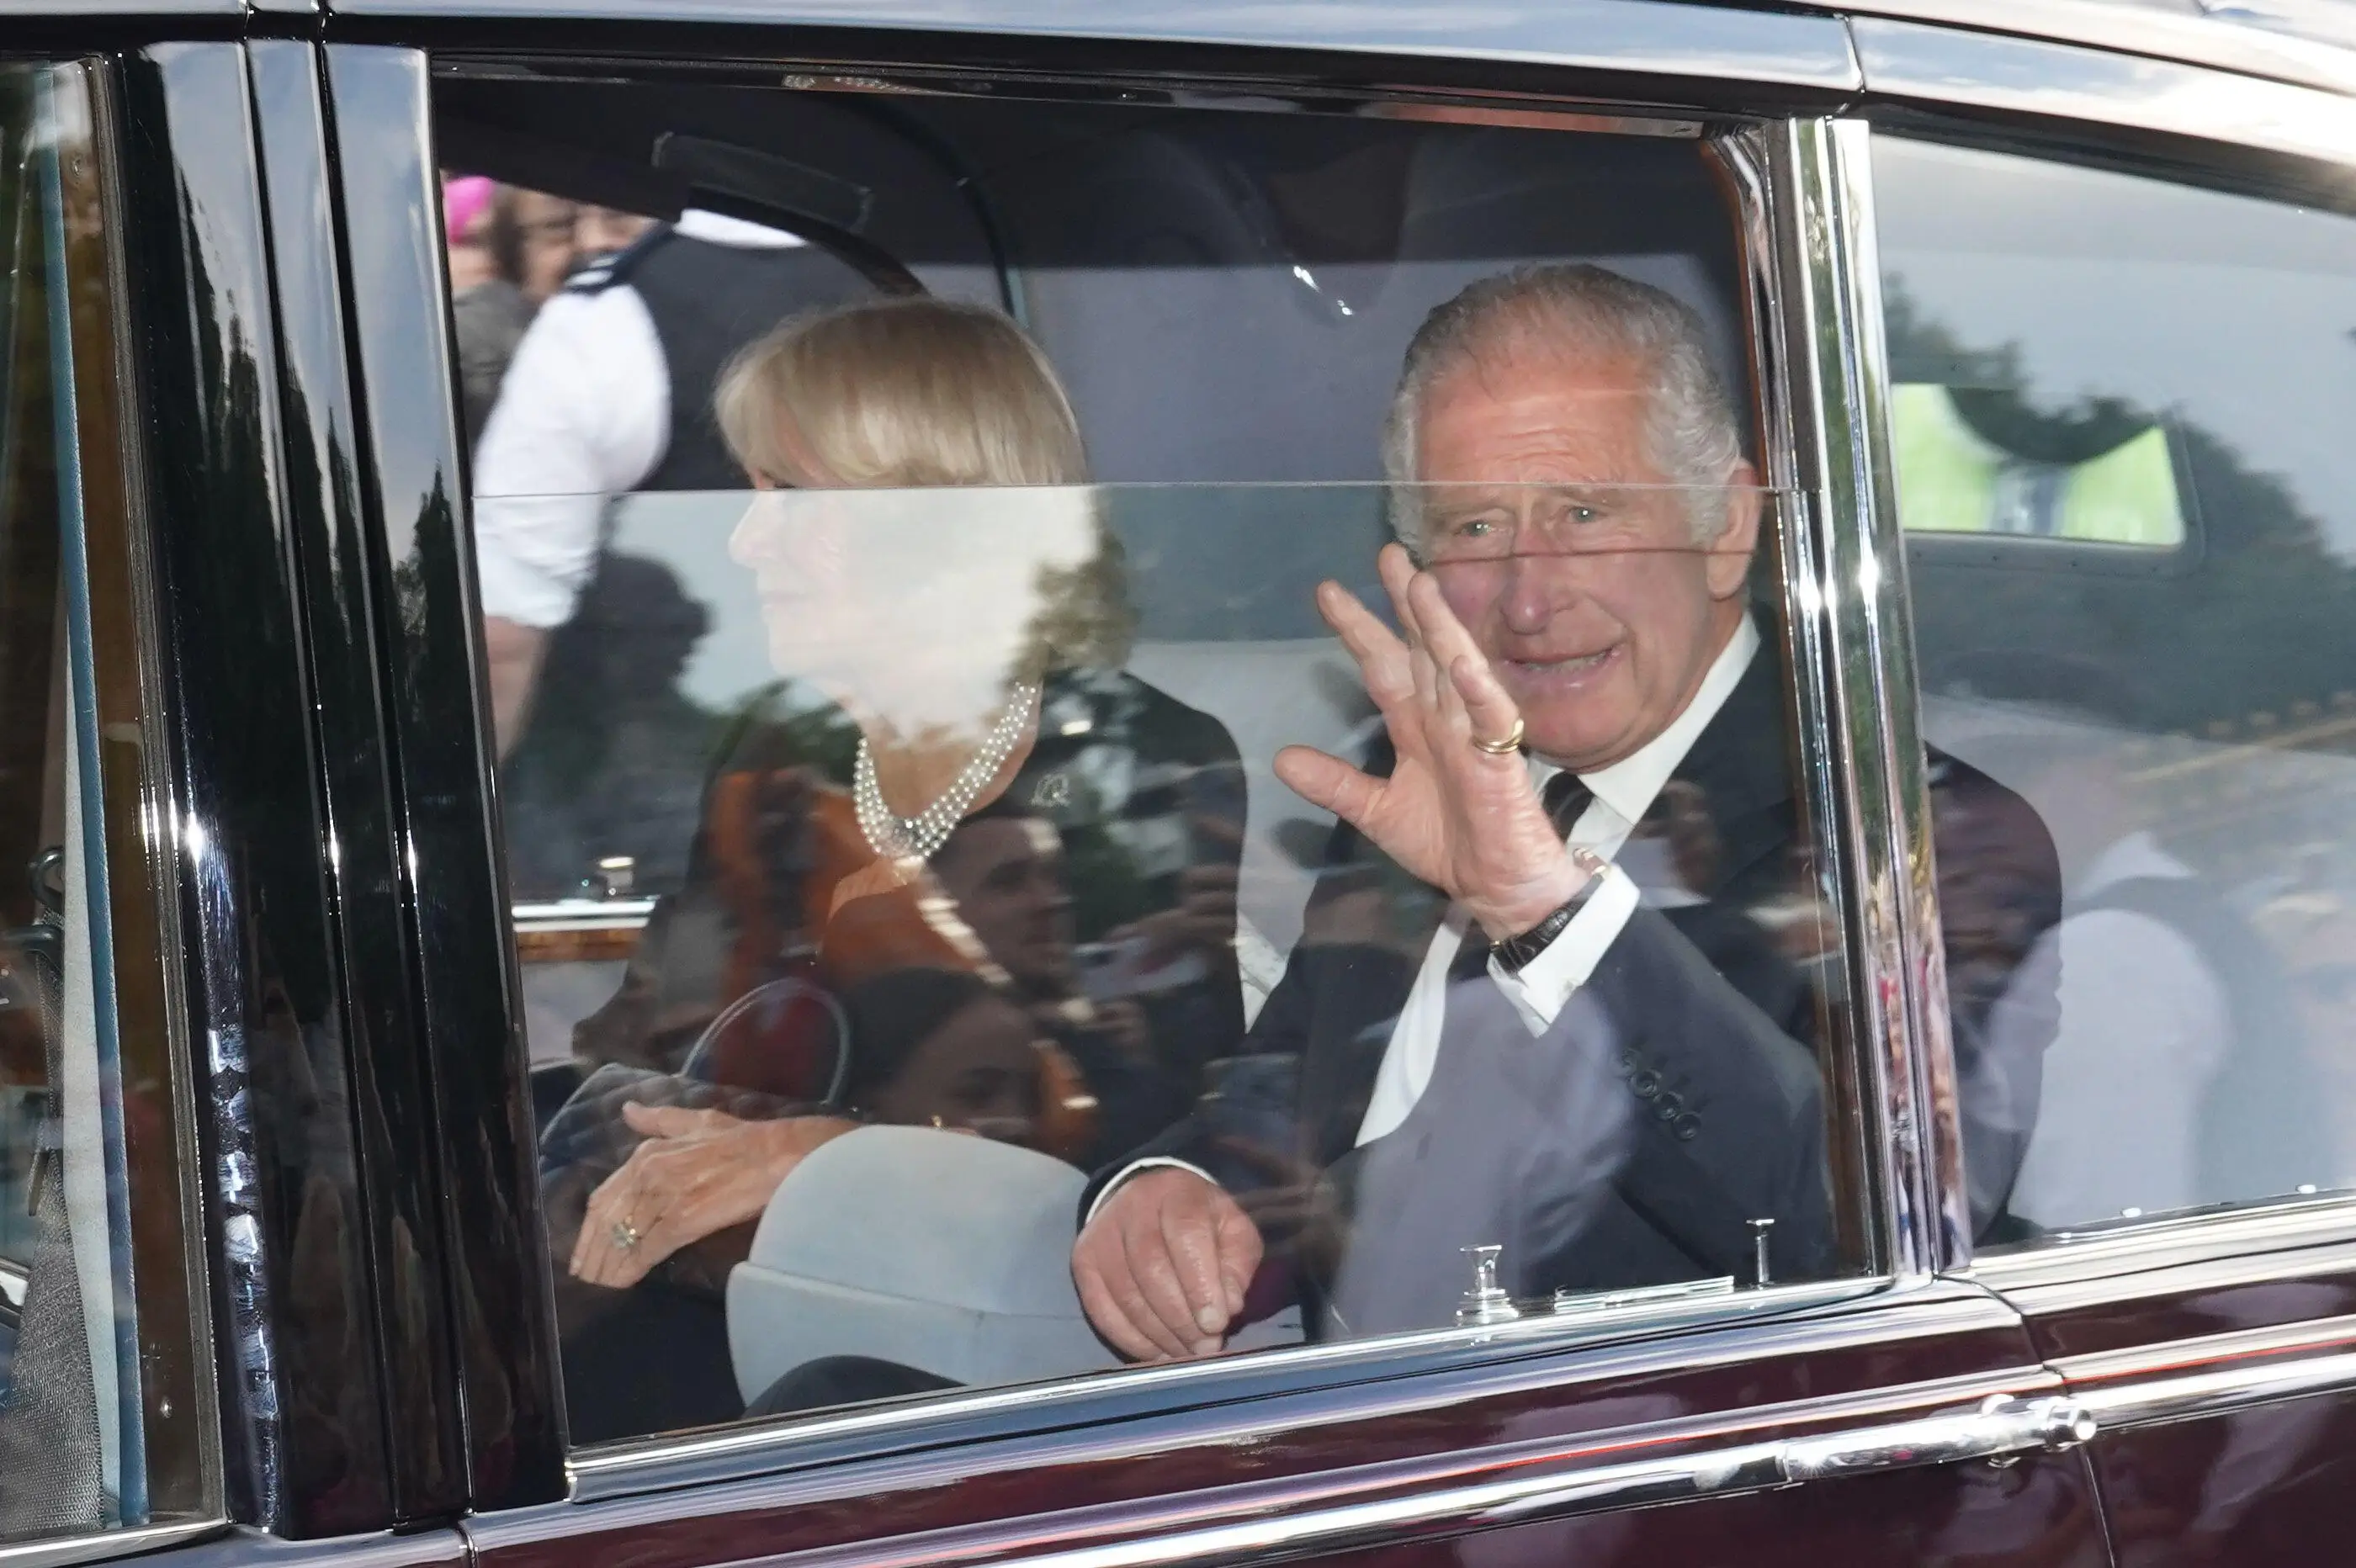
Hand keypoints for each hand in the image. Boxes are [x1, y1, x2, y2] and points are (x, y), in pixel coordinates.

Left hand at [570, 1105, 856, 1288]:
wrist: (780, 1156)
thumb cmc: (744, 1140)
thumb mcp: (698, 1121)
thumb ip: (660, 1121)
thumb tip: (628, 1111)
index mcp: (648, 1152)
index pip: (604, 1196)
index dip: (589, 1228)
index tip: (583, 1251)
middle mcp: (648, 1173)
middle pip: (607, 1221)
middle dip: (592, 1252)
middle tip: (584, 1278)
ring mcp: (664, 1197)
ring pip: (623, 1238)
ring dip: (608, 1265)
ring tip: (600, 1286)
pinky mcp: (683, 1221)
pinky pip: (648, 1250)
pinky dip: (631, 1269)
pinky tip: (624, 1283)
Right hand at [1072, 1167, 1260, 1361]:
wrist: (1152, 1203)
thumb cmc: (1202, 1223)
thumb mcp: (1233, 1231)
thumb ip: (1237, 1265)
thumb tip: (1230, 1305)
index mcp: (1177, 1193)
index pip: (1186, 1234)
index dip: (1201, 1284)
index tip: (1217, 1324)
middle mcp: (1133, 1207)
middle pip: (1150, 1268)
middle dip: (1181, 1317)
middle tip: (1205, 1346)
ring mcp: (1102, 1235)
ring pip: (1126, 1294)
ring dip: (1159, 1334)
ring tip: (1186, 1352)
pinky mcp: (1084, 1261)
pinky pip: (1101, 1310)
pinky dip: (1131, 1340)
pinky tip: (1158, 1352)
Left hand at [1274, 543, 1587, 938]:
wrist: (1498, 888)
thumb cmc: (1450, 845)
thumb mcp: (1378, 812)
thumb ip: (1335, 784)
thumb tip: (1282, 757)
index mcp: (1416, 727)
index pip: (1383, 667)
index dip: (1358, 630)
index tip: (1328, 592)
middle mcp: (1445, 719)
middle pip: (1422, 650)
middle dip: (1406, 604)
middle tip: (1388, 554)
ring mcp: (1475, 734)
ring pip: (1456, 669)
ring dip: (1440, 628)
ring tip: (1421, 587)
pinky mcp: (1501, 760)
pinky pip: (1491, 720)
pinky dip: (1479, 693)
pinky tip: (1462, 665)